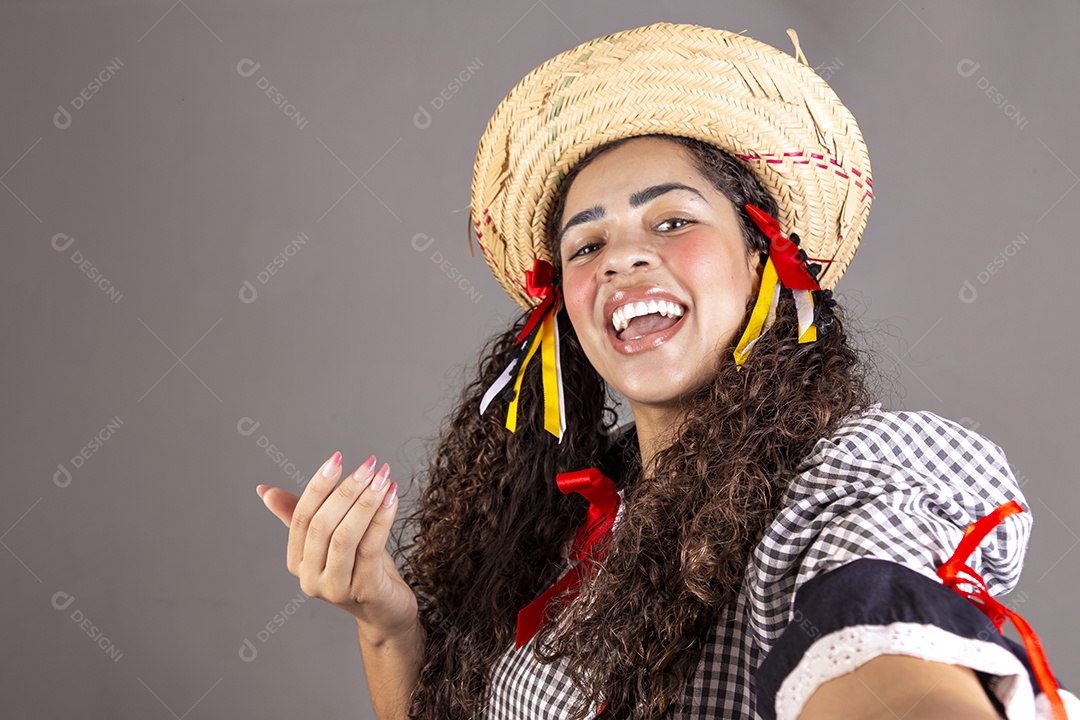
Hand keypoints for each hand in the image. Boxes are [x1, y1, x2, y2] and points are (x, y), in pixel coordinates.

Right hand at [257, 451, 417, 639]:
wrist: (387, 610)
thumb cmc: (360, 568)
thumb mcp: (331, 539)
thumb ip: (301, 516)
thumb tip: (265, 491)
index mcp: (297, 562)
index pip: (301, 517)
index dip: (318, 485)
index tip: (336, 457)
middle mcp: (310, 578)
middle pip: (323, 525)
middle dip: (346, 490)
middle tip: (368, 464)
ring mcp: (336, 588)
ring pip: (346, 536)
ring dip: (366, 501)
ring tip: (382, 476)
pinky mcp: (364, 591)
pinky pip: (371, 548)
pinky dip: (382, 518)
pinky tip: (392, 496)